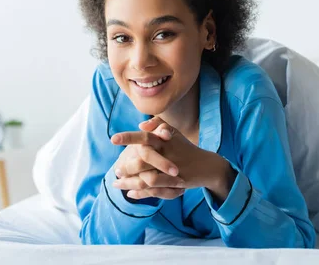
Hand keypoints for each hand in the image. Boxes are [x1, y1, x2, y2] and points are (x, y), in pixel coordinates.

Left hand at [112, 117, 234, 200]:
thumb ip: (158, 124)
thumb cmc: (185, 148)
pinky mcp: (174, 184)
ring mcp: (171, 170)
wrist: (206, 165)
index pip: (145, 137)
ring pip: (145, 178)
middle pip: (141, 160)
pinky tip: (130, 193)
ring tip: (117, 184)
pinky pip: (153, 190)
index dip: (128, 137)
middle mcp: (168, 154)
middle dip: (126, 166)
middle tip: (116, 170)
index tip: (112, 139)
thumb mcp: (174, 133)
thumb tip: (141, 125)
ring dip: (128, 183)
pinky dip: (139, 193)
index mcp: (165, 140)